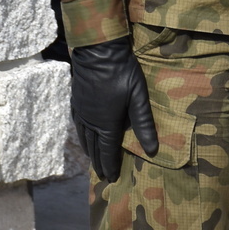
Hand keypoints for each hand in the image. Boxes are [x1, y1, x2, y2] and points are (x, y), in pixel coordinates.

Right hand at [69, 37, 156, 181]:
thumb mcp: (138, 97)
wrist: (97, 50)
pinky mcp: (76, 101)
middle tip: (103, 176)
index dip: (111, 166)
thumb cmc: (122, 72)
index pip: (108, 151)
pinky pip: (77, 125)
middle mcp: (91, 121)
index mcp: (107, 123)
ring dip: (89, 152)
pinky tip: (83, 136)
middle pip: (95, 148)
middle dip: (99, 163)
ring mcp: (81, 111)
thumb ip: (143, 124)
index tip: (112, 179)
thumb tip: (152, 150)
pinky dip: (81, 136)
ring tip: (93, 161)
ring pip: (84, 138)